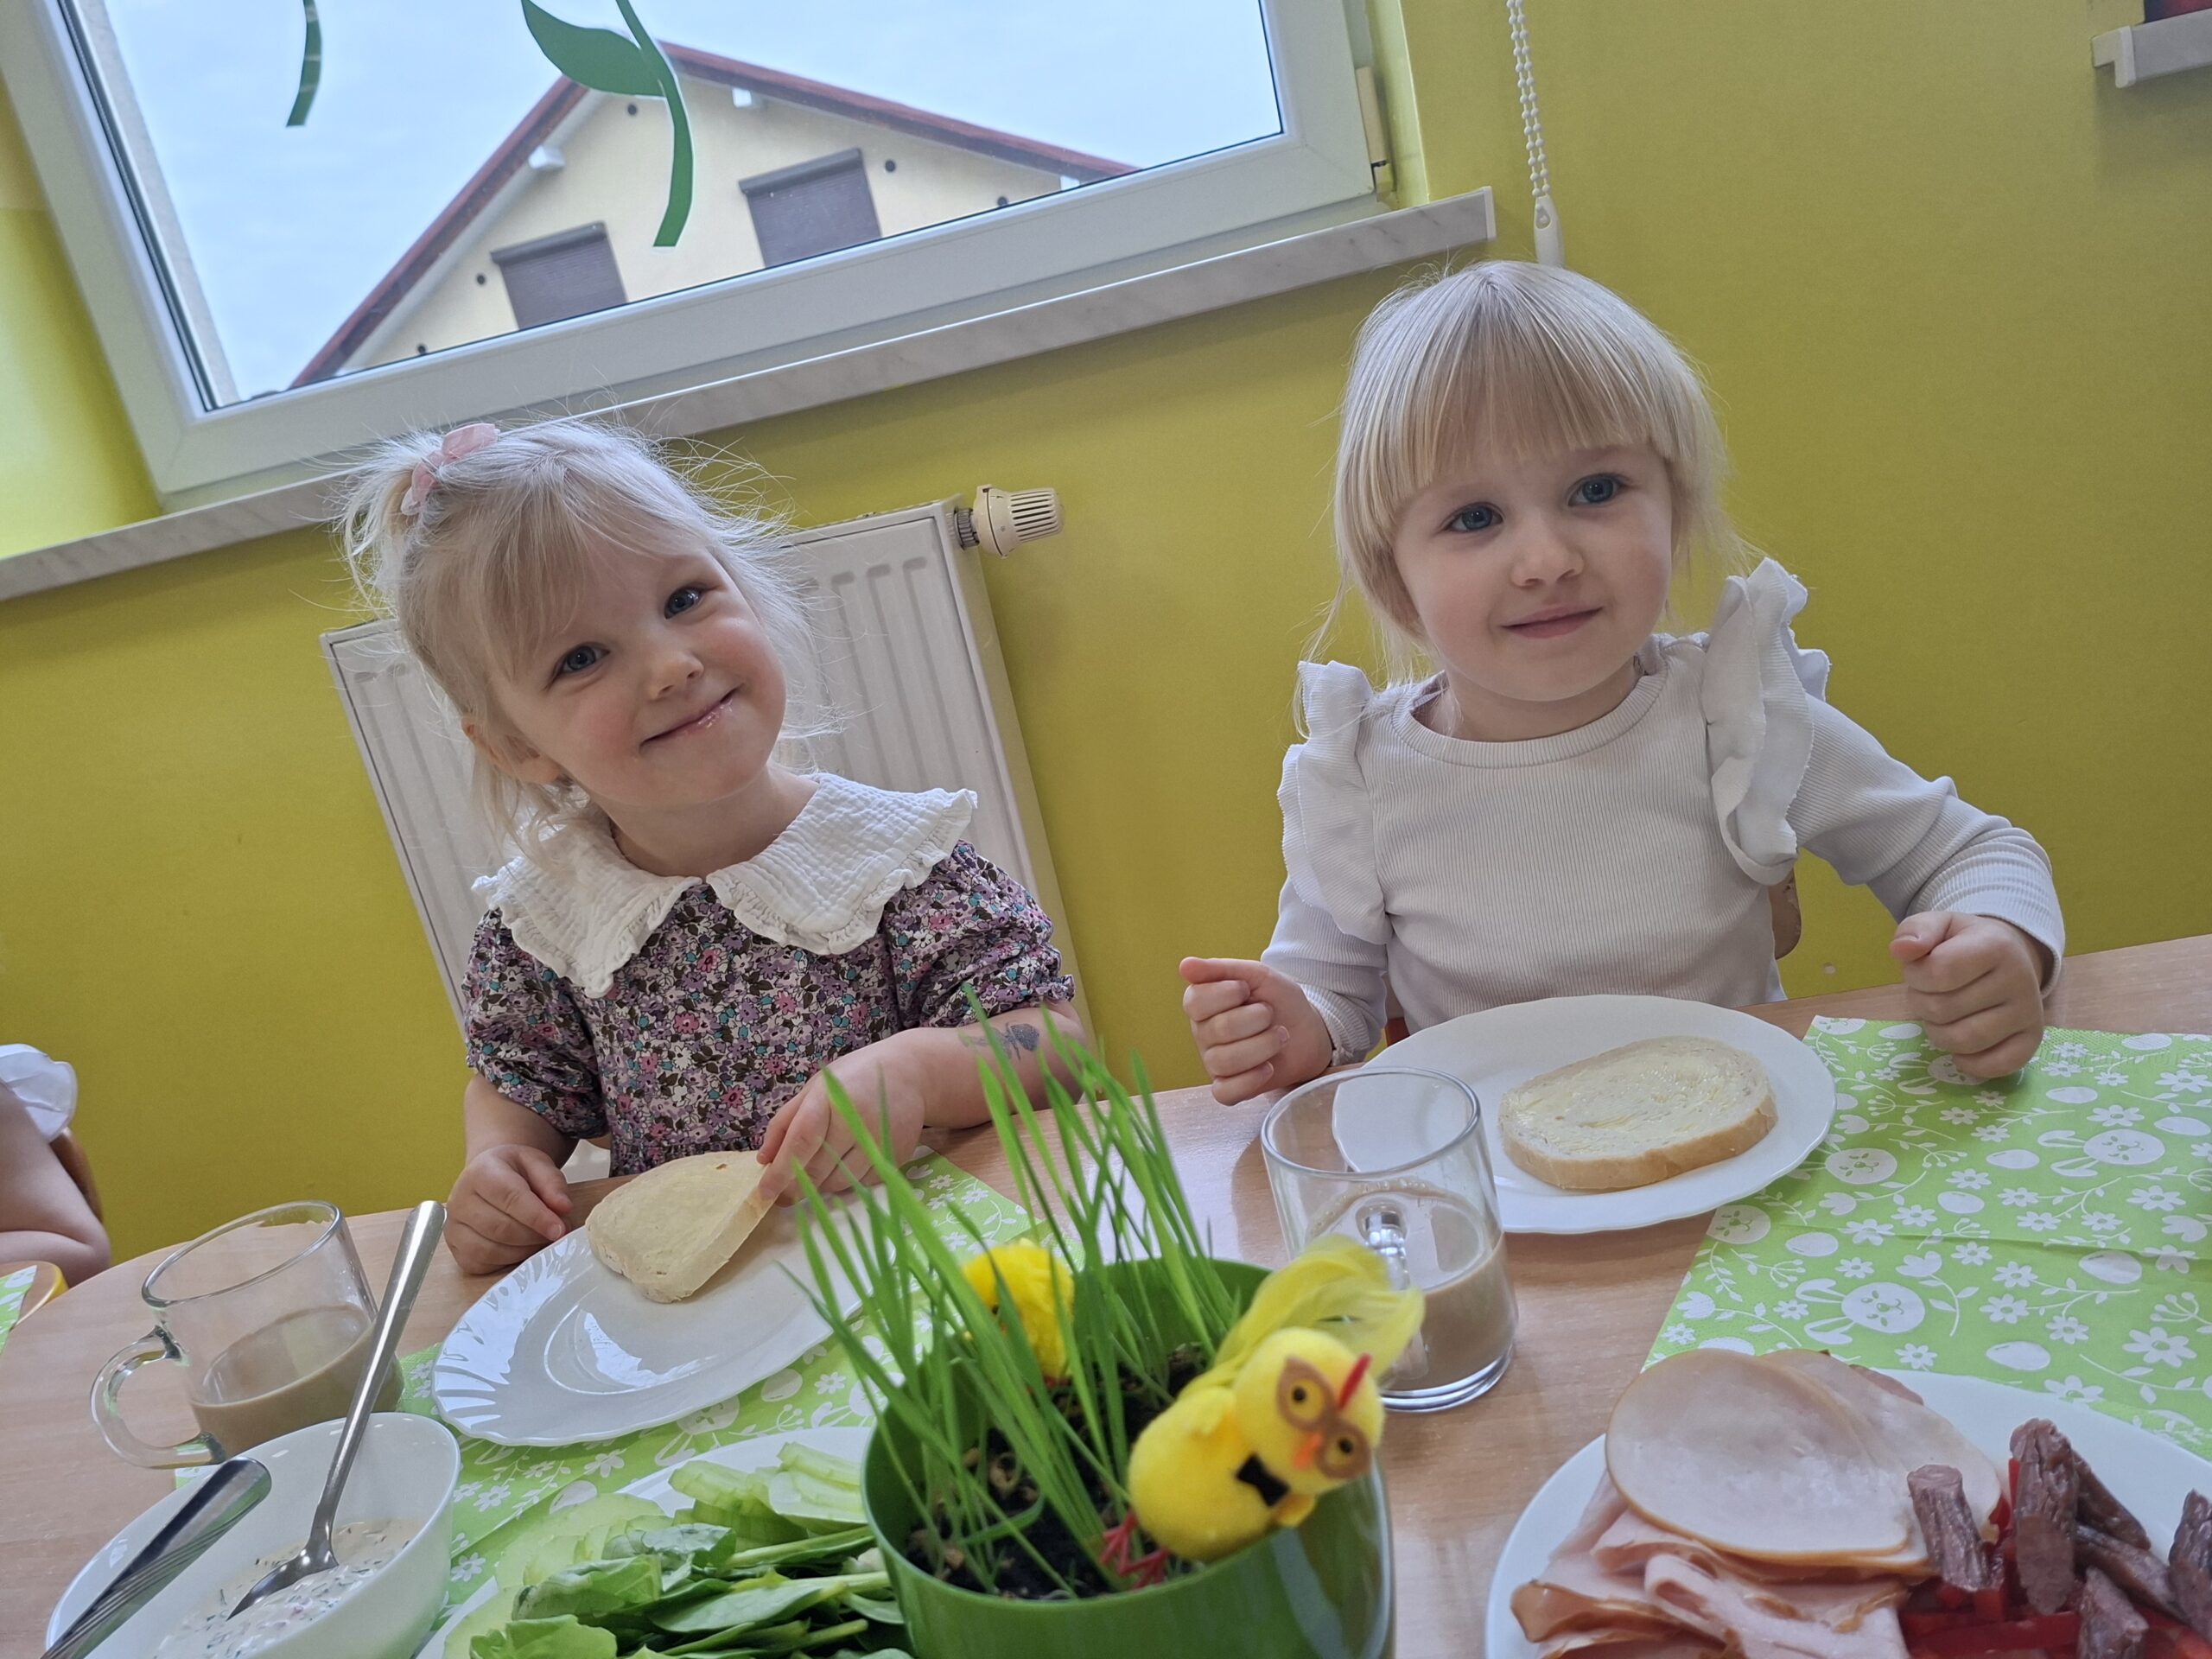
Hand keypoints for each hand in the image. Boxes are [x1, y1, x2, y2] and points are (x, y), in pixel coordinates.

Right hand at [446, 1143, 571, 1273]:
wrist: (490, 1177)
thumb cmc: (513, 1172)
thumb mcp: (537, 1165)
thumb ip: (552, 1184)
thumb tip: (563, 1208)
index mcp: (480, 1172)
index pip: (509, 1197)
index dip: (537, 1216)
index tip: (559, 1228)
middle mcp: (460, 1200)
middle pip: (501, 1227)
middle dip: (534, 1235)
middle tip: (555, 1233)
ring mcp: (454, 1226)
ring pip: (491, 1249)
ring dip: (524, 1249)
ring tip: (540, 1238)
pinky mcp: (456, 1249)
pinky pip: (482, 1263)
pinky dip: (507, 1261)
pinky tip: (520, 1247)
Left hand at [758, 1034, 928, 1204]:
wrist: (909, 1073)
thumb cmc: (853, 1079)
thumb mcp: (814, 1088)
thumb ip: (785, 1122)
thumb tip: (764, 1160)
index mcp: (830, 1098)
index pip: (802, 1140)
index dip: (781, 1170)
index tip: (766, 1192)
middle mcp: (856, 1120)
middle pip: (818, 1168)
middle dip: (795, 1188)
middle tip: (784, 1196)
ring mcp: (879, 1140)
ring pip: (839, 1183)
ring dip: (821, 1185)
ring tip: (819, 1170)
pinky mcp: (896, 1155)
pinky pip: (862, 1183)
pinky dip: (847, 1181)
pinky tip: (847, 1162)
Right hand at [1178, 957, 1333, 1104]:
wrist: (1308, 1030)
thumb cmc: (1278, 1000)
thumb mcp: (1257, 975)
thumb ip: (1222, 969)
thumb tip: (1184, 965)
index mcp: (1202, 1004)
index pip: (1195, 1002)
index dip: (1226, 995)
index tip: (1246, 989)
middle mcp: (1202, 1034)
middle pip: (1217, 1031)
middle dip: (1255, 1019)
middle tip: (1270, 1013)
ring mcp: (1214, 1063)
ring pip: (1224, 1061)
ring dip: (1262, 1046)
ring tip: (1280, 1036)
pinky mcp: (1229, 1088)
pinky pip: (1224, 1093)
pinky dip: (1249, 1081)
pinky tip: (1268, 1067)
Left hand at [1890, 913, 2048, 1079]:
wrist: (2010, 956)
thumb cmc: (1965, 942)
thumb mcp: (1940, 925)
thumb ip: (1916, 930)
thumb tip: (1901, 950)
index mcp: (1995, 946)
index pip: (1937, 973)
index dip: (1915, 976)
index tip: (1920, 970)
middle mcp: (2019, 980)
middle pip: (1943, 1009)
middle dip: (1922, 1003)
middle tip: (1931, 993)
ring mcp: (2029, 1013)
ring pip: (1962, 1041)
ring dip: (1938, 1032)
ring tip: (1944, 1015)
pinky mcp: (2031, 1041)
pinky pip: (1994, 1067)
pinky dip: (1968, 1062)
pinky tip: (1961, 1044)